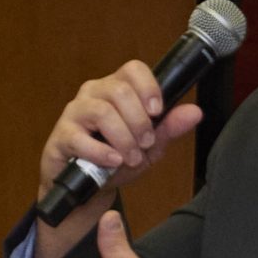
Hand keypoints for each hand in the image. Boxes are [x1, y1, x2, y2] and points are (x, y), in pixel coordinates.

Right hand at [32, 60, 202, 257]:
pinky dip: (101, 151)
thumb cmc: (115, 159)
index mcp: (116, 88)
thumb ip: (169, 127)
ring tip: (132, 157)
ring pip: (102, 111)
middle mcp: (94, 93)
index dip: (148, 87)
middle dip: (139, 121)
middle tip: (146, 144)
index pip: (133, 69)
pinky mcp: (61, 135)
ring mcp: (75, 112)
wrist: (86, 188)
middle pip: (120, 91)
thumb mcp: (149, 146)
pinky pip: (80, 137)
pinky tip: (113, 161)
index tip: (157, 112)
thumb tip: (195, 112)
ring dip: (123, 137)